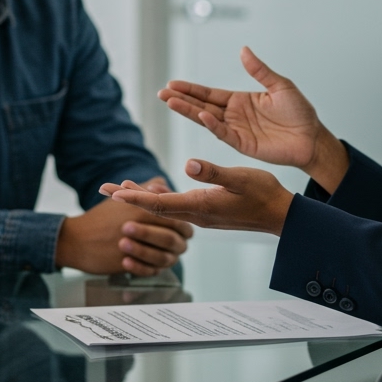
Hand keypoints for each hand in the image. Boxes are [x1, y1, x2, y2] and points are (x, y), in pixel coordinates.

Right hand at [55, 177, 193, 275]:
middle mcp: (141, 227)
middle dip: (175, 241)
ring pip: (163, 256)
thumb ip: (143, 191)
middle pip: (173, 239)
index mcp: (143, 209)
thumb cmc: (100, 218)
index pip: (176, 220)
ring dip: (161, 254)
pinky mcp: (127, 264)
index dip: (182, 225)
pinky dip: (149, 268)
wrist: (75, 239)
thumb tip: (161, 183)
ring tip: (157, 252)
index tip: (181, 227)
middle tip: (174, 241)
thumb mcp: (121, 198)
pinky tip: (145, 264)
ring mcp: (134, 247)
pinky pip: (148, 271)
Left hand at [101, 159, 294, 234]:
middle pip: (154, 208)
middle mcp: (196, 214)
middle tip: (101, 190)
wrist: (281, 216)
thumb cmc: (264, 194)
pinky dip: (158, 200)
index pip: (159, 204)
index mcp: (200, 206)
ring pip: (163, 208)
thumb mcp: (240, 178)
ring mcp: (201, 215)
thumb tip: (188, 165)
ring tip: (120, 189)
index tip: (112, 193)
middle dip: (127, 198)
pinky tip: (154, 192)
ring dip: (140, 199)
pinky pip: (174, 208)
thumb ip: (214, 172)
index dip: (134, 198)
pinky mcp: (207, 212)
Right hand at [159, 47, 350, 190]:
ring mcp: (237, 130)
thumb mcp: (280, 85)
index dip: (191, 89)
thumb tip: (243, 49)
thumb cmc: (299, 112)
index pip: (209, 94)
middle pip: (202, 105)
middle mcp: (234, 115)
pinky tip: (201, 115)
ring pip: (207, 119)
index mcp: (240, 100)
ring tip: (170, 102)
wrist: (312, 137)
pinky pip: (224, 133)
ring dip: (189, 111)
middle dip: (182, 99)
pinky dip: (212, 124)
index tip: (172, 83)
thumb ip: (260, 70)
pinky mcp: (244, 144)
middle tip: (161, 93)